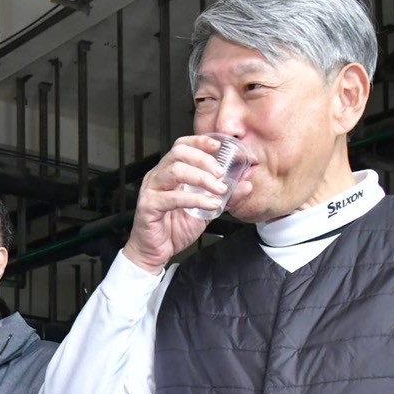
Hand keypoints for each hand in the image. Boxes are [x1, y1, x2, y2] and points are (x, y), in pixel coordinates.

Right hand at [121, 134, 252, 272]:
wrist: (155, 252)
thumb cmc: (174, 229)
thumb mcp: (205, 209)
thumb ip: (223, 197)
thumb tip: (245, 185)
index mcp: (169, 172)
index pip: (181, 146)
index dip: (199, 141)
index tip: (218, 145)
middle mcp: (158, 176)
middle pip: (179, 153)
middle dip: (204, 160)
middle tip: (221, 174)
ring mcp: (151, 190)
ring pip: (175, 171)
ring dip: (201, 178)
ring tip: (218, 190)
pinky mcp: (148, 206)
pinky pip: (172, 197)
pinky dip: (195, 199)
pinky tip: (209, 204)